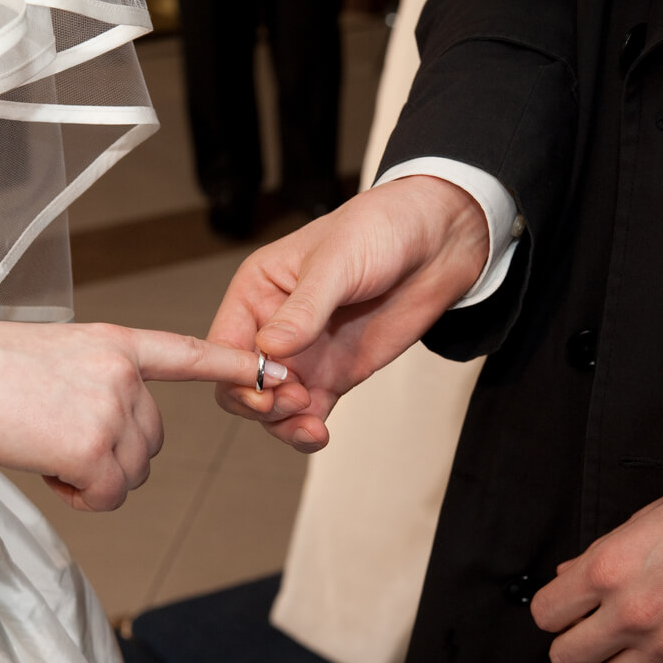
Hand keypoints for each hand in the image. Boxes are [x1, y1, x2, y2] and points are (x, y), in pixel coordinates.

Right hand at [0, 321, 279, 511]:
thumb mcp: (58, 356)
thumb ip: (100, 381)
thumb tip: (113, 433)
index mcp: (116, 343)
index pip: (187, 353)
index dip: (234, 366)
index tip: (276, 375)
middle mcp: (124, 374)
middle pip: (153, 441)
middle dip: (112, 456)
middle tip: (57, 443)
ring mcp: (112, 409)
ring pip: (133, 473)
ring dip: (94, 479)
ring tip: (45, 451)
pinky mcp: (93, 447)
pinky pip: (109, 495)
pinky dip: (80, 497)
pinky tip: (47, 470)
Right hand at [208, 176, 487, 451]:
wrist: (438, 242)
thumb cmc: (381, 229)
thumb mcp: (337, 262)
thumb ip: (303, 309)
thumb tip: (268, 349)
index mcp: (258, 290)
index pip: (224, 342)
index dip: (232, 370)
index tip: (261, 384)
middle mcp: (274, 326)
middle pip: (241, 381)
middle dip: (259, 400)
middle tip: (293, 398)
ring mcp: (304, 354)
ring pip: (273, 404)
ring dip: (282, 421)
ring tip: (309, 421)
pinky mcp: (334, 373)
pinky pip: (309, 412)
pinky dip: (306, 429)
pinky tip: (317, 433)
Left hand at [529, 465, 662, 662]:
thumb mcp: (641, 520)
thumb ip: (598, 555)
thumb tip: (568, 575)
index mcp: (606, 569)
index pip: (545, 614)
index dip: (554, 611)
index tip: (566, 609)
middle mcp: (629, 613)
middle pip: (566, 659)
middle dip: (573, 645)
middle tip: (590, 633)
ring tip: (632, 646)